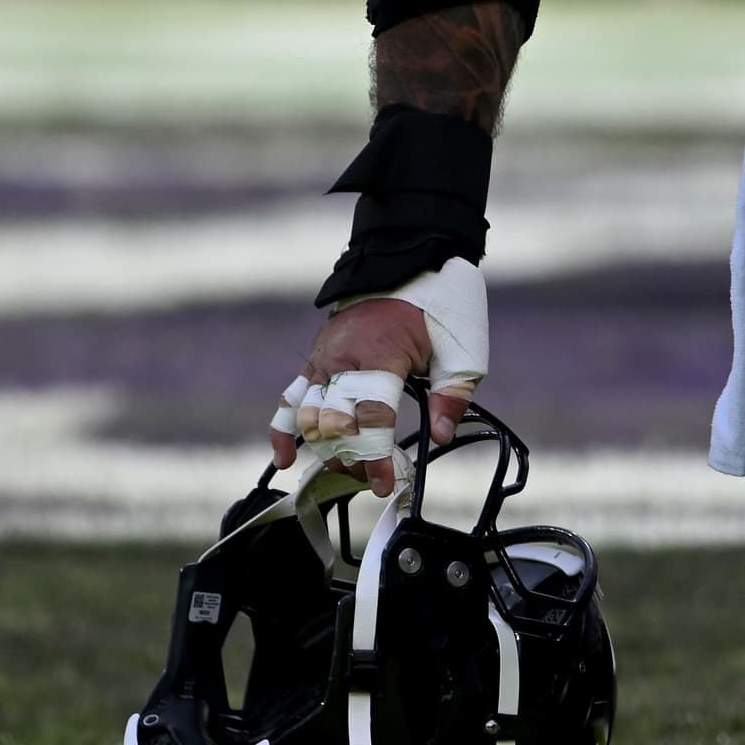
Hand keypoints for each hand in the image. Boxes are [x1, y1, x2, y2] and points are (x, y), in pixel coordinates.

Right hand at [266, 293, 476, 497]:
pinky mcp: (316, 358)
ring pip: (310, 415)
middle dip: (352, 458)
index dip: (375, 455)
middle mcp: (344, 357)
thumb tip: (439, 437)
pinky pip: (291, 396)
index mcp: (381, 353)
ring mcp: (324, 357)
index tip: (383, 483)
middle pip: (334, 422)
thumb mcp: (462, 348)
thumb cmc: (439, 304)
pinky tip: (284, 459)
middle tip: (375, 477)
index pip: (371, 416)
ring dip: (327, 449)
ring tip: (350, 468)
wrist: (406, 261)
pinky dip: (283, 429)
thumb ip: (450, 395)